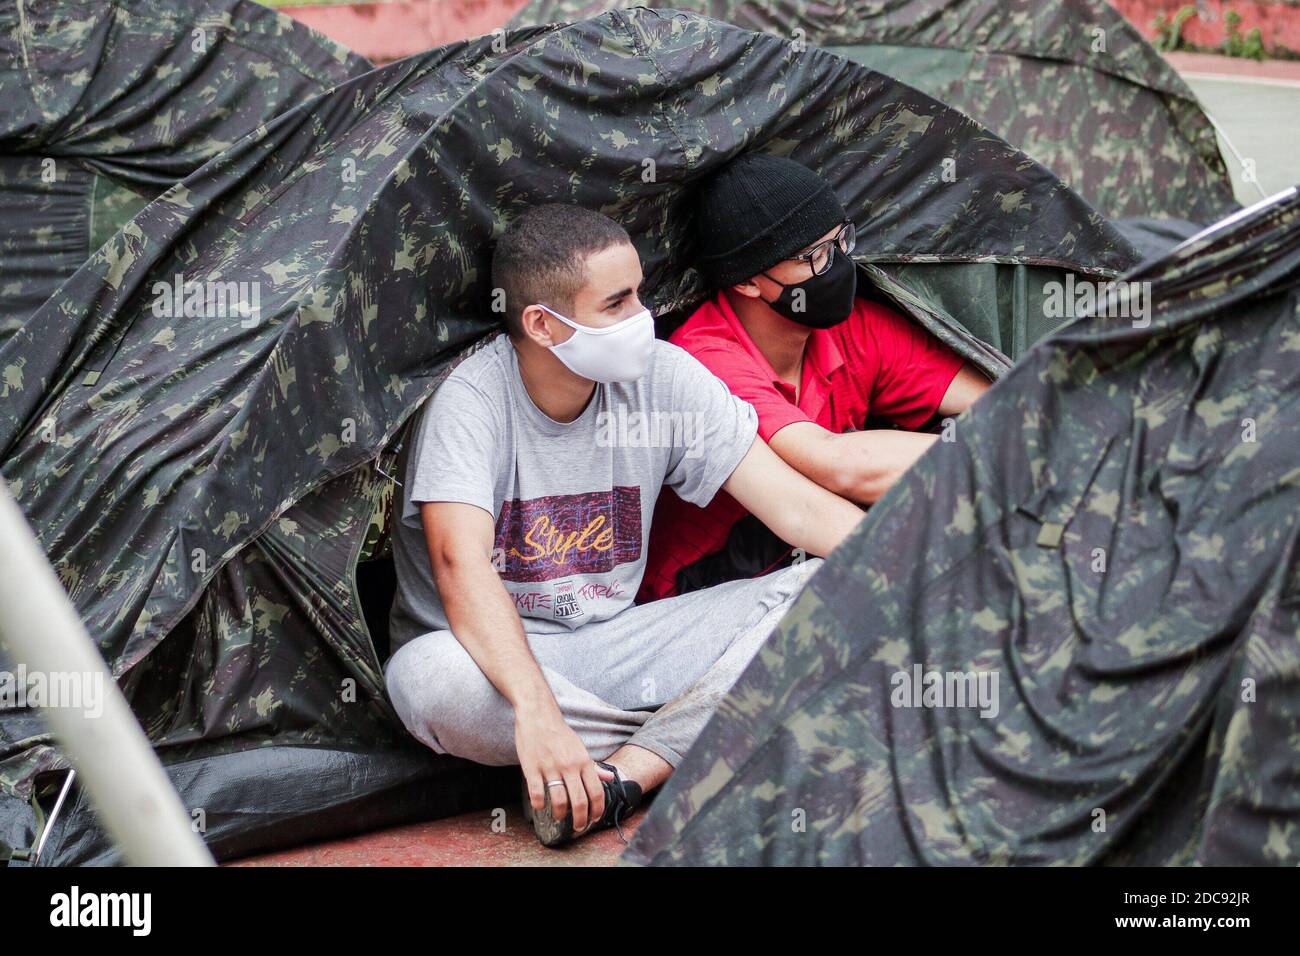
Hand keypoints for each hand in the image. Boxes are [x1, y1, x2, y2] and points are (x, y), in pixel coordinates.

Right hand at [515, 708, 614, 831]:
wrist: (538, 715)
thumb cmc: (560, 733)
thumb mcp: (580, 748)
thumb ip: (594, 766)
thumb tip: (610, 778)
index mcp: (583, 761)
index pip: (596, 792)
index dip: (597, 810)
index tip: (594, 819)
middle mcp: (569, 766)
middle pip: (579, 801)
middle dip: (580, 820)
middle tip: (578, 827)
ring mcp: (550, 767)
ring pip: (559, 800)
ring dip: (560, 814)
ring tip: (559, 817)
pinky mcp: (532, 768)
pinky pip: (537, 793)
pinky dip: (538, 804)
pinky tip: (540, 806)